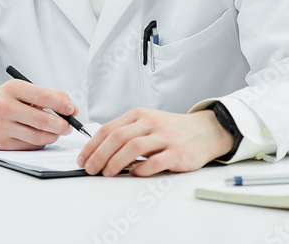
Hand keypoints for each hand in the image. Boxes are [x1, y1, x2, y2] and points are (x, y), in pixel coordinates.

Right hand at [0, 81, 77, 149]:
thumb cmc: (5, 100)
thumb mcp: (22, 90)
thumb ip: (48, 96)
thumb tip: (71, 108)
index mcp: (12, 89)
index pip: (43, 97)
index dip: (61, 105)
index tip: (71, 109)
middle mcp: (4, 107)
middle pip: (42, 120)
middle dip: (61, 125)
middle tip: (69, 126)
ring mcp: (1, 126)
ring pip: (37, 136)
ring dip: (53, 136)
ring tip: (57, 132)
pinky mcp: (1, 143)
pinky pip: (29, 146)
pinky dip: (40, 143)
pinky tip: (42, 137)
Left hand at [76, 108, 233, 176]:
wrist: (205, 131)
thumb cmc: (171, 130)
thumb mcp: (147, 123)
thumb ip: (127, 133)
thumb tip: (99, 152)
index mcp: (139, 115)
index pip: (109, 128)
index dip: (92, 145)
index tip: (83, 158)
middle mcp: (150, 123)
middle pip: (118, 137)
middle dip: (99, 155)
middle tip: (90, 169)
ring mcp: (164, 137)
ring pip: (134, 147)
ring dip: (116, 162)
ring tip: (107, 173)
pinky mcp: (177, 153)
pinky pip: (155, 162)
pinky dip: (142, 169)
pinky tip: (134, 173)